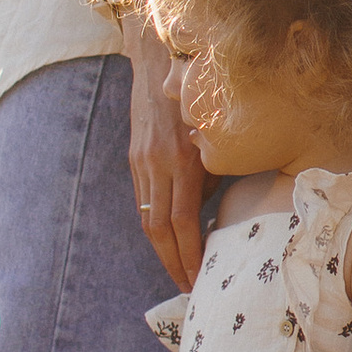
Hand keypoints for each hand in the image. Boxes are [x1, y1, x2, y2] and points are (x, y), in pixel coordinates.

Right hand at [125, 16, 208, 291]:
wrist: (159, 61)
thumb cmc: (201, 94)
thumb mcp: (216, 132)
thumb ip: (215, 170)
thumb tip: (215, 208)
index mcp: (180, 160)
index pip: (181, 223)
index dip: (189, 256)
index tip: (199, 281)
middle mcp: (156, 165)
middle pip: (159, 230)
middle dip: (174, 264)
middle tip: (190, 290)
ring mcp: (142, 163)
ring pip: (148, 219)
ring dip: (163, 251)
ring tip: (181, 274)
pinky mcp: (135, 159)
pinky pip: (144, 202)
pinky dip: (157, 227)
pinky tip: (170, 241)